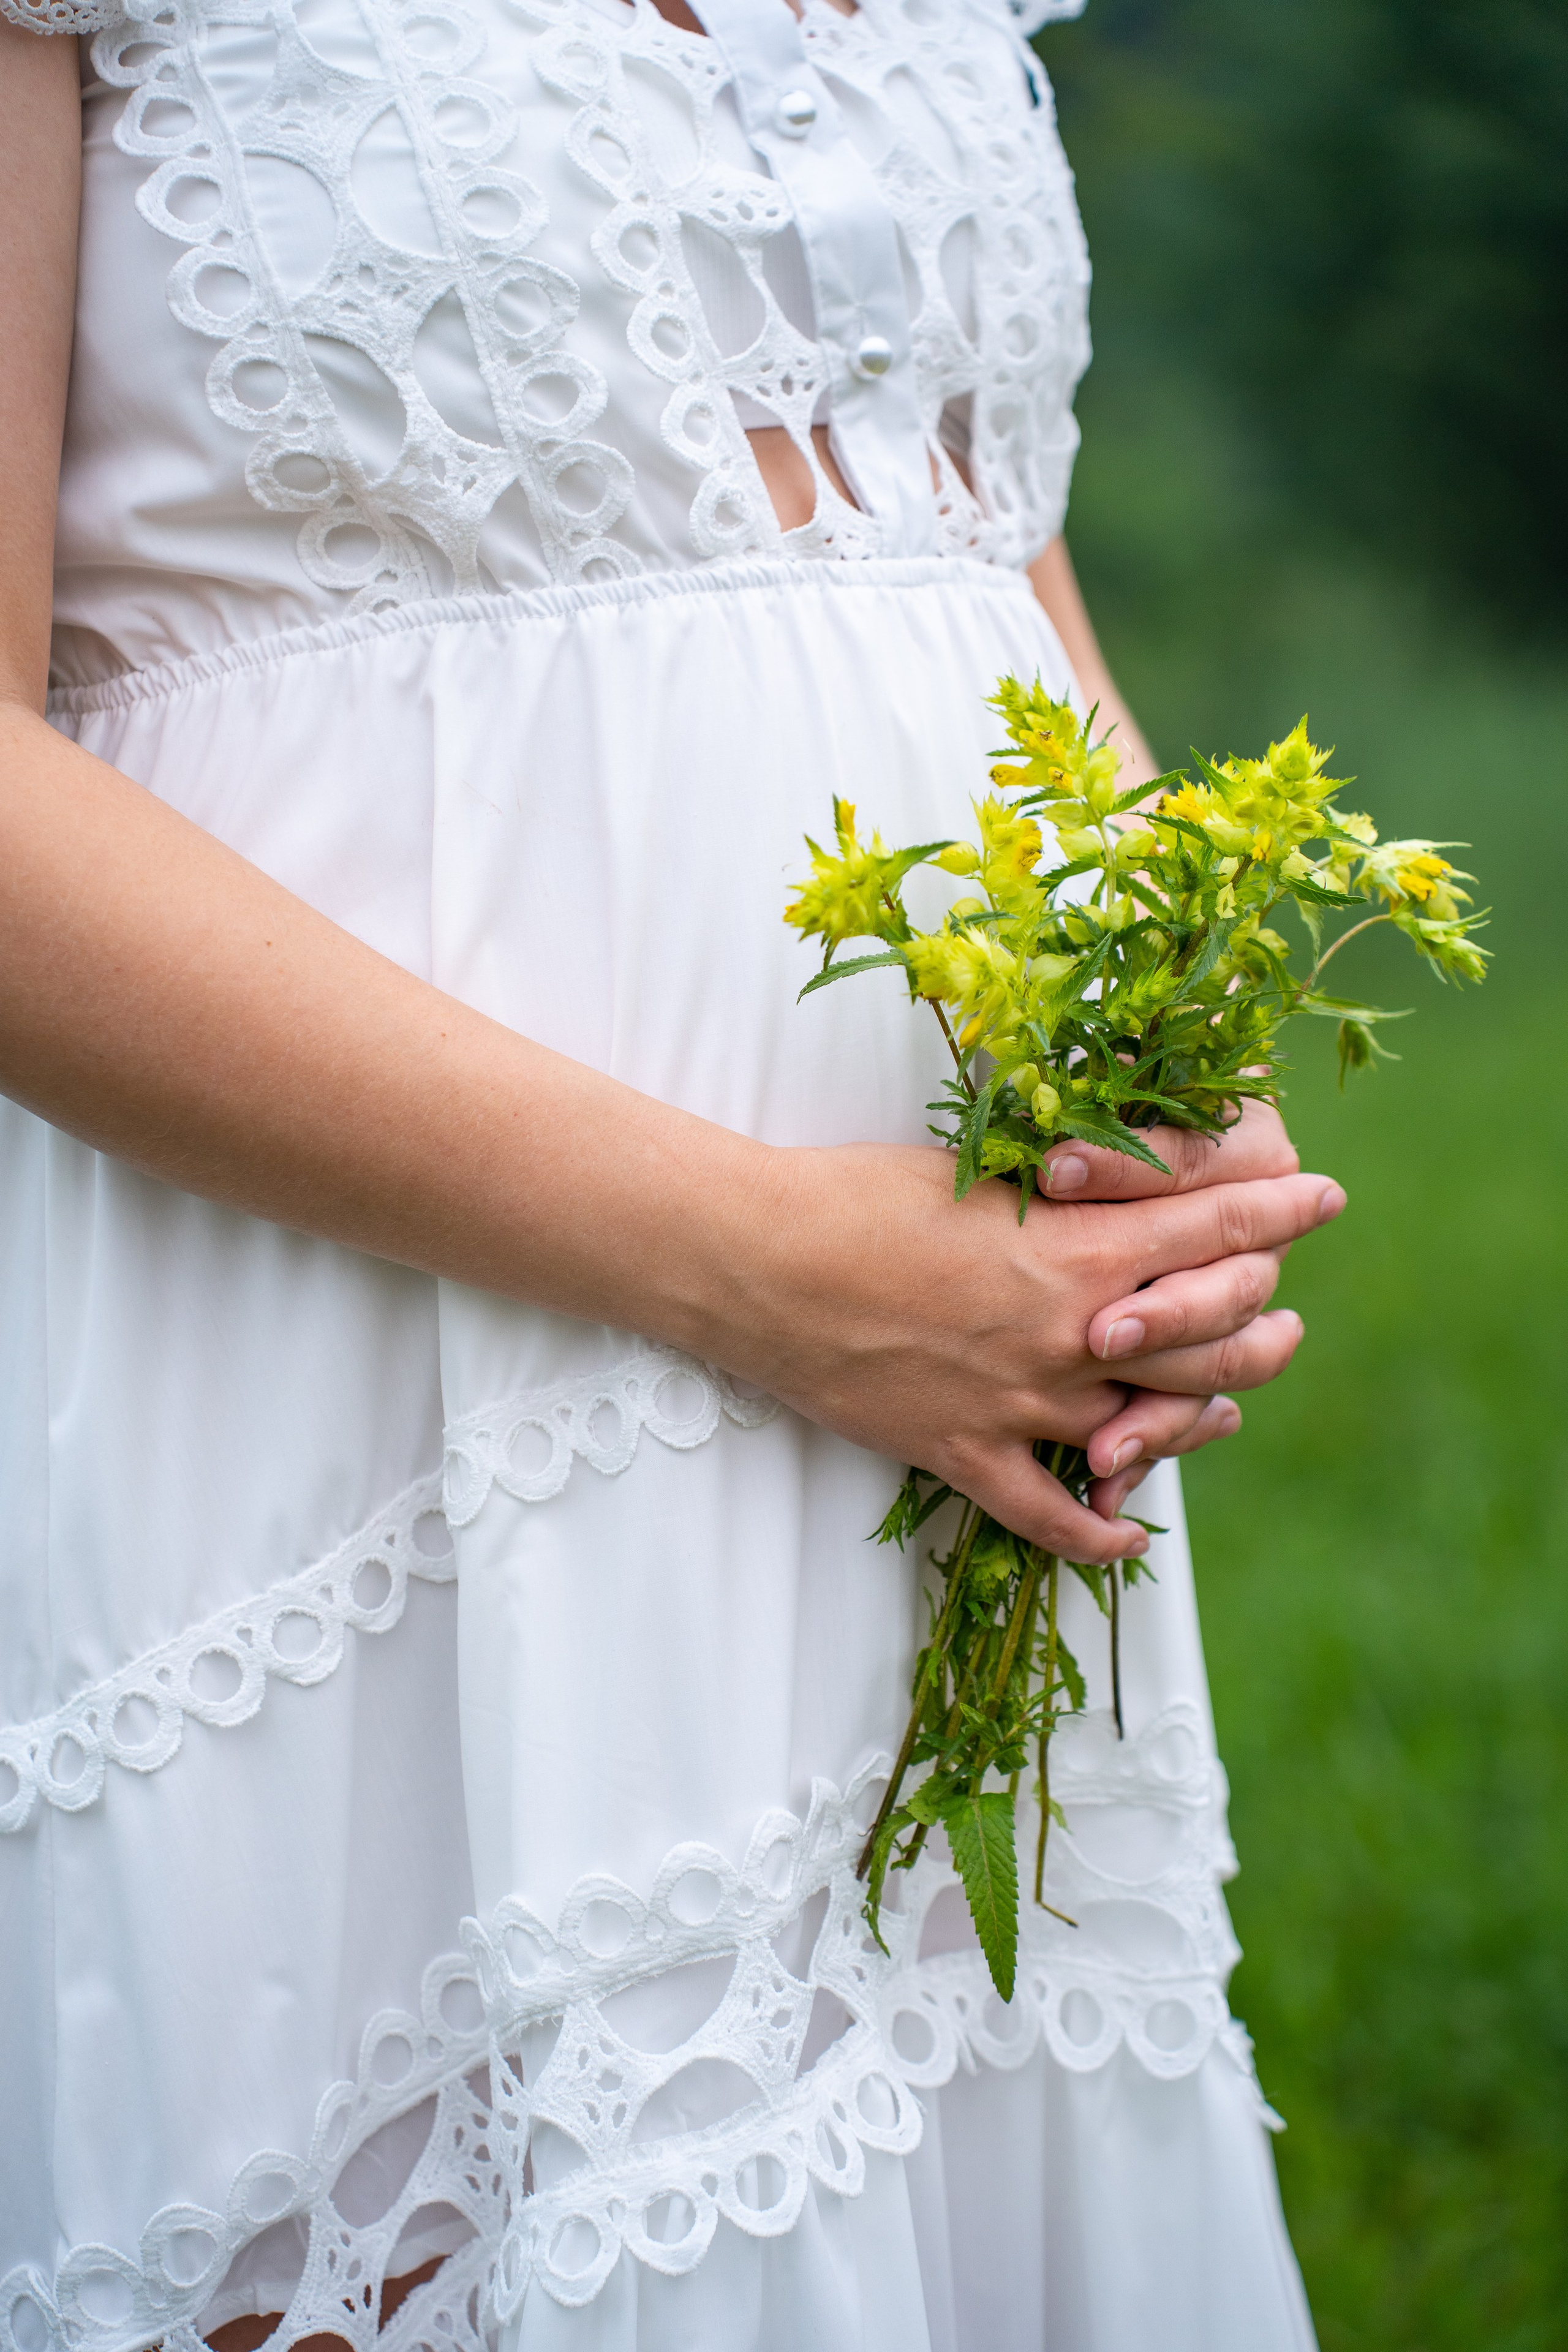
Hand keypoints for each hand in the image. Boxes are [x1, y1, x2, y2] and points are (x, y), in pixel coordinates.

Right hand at [709, 1117, 1342, 1565]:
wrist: (756, 1262)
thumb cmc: (854, 1194)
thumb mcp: (976, 1172)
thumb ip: (1063, 1190)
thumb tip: (1124, 1181)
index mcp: (1073, 1250)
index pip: (1213, 1228)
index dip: (1279, 1212)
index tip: (1322, 1199)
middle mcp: (1066, 1334)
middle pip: (1207, 1344)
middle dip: (1261, 1325)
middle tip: (1284, 1318)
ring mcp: (1018, 1404)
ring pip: (1146, 1429)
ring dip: (1199, 1419)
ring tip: (1228, 1405)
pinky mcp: (963, 1454)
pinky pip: (1051, 1515)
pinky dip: (1100, 1533)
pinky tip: (1131, 1532)